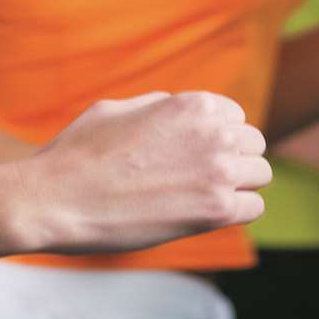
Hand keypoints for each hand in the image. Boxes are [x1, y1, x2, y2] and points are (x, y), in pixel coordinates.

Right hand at [12, 91, 269, 254]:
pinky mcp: (215, 209)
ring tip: (205, 197)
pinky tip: (206, 215)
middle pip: (254, 144)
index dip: (219, 136)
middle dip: (234, 159)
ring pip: (260, 175)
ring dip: (239, 185)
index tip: (198, 154)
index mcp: (192, 103)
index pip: (236, 116)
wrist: (57, 198)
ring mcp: (218, 170)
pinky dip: (236, 212)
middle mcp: (213, 131)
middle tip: (202, 178)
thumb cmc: (79, 153)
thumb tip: (180, 109)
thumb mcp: (119, 108)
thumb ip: (160, 106)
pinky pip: (253, 207)